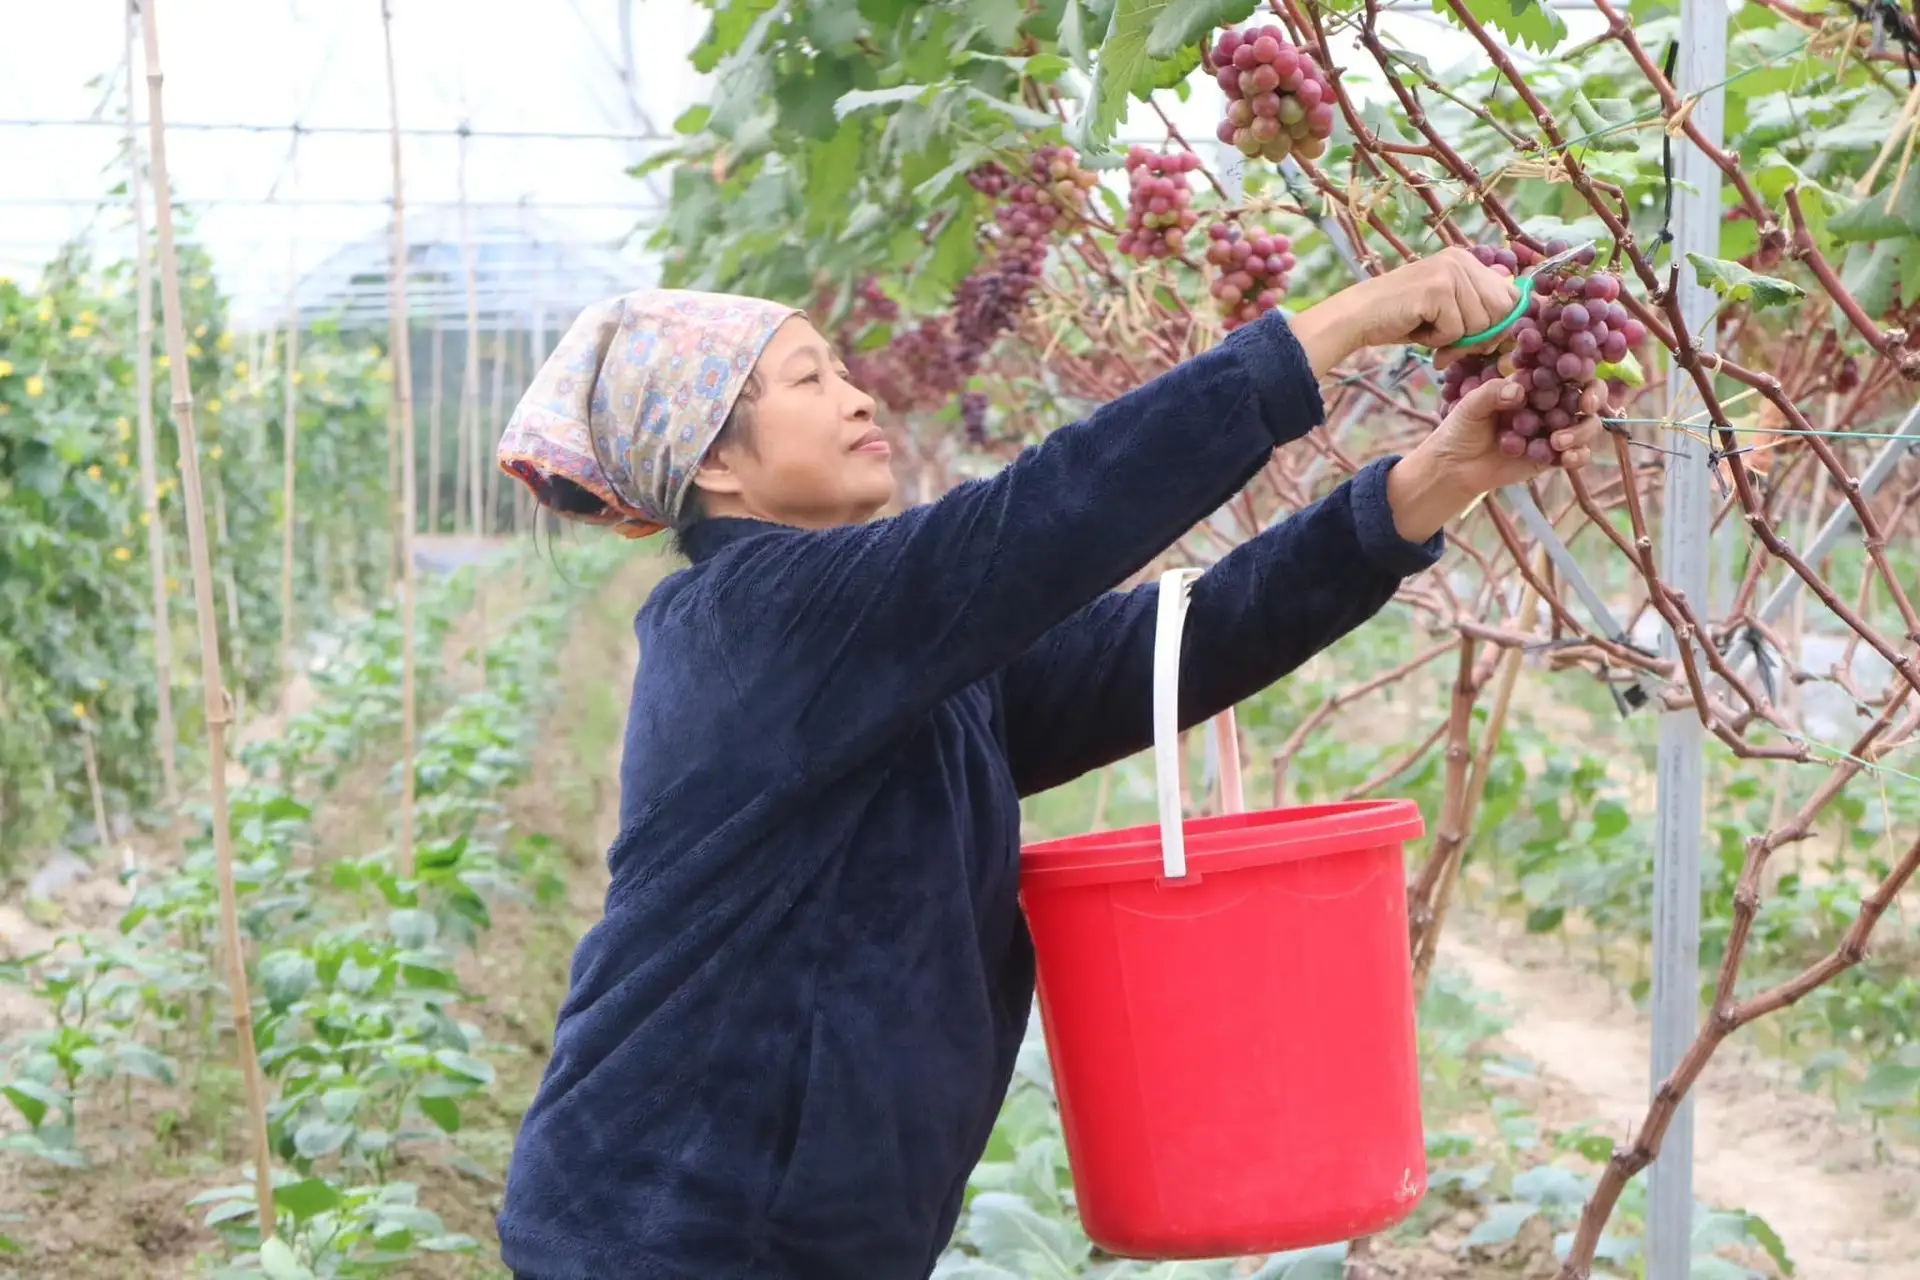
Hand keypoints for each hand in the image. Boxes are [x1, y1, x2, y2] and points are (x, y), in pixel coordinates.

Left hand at [1384, 375, 1604, 542]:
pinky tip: (1565, 458)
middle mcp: (1550, 404)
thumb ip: (1492, 393)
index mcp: (1533, 384)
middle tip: (1586, 405)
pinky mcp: (1553, 456)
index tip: (1575, 373)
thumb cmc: (1461, 428)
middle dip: (1594, 397)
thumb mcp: (1470, 405)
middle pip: (1587, 395)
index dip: (1577, 368)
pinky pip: (1576, 455)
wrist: (1454, 466)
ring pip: (1587, 426)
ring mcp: (1555, 430)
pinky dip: (1577, 456)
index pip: (1564, 370)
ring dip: (1580, 432)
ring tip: (1557, 441)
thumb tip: (1519, 391)